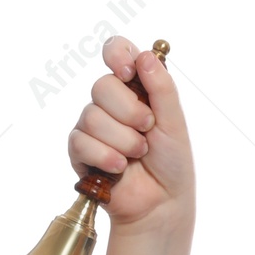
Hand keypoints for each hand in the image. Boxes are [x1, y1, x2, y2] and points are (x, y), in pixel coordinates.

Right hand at [68, 34, 194, 230]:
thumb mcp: (174, 123)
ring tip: (137, 155)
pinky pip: (81, 142)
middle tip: (147, 131)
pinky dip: (107, 157)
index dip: (117, 55)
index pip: (116, 51)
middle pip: (101, 86)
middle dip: (130, 113)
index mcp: (135, 88)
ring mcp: (92, 125)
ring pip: (92, 116)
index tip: (128, 71)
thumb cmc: (171, 162)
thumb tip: (145, 55)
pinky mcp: (80, 150)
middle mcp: (111, 102)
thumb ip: (162, 89)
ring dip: (123, 141)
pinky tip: (120, 168)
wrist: (161, 202)